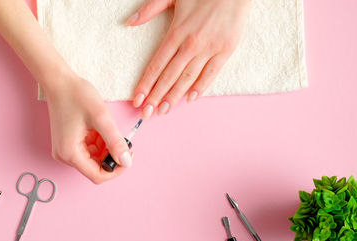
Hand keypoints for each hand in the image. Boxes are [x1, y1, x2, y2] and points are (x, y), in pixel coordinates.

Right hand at [44, 73, 131, 183]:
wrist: (59, 81)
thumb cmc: (76, 95)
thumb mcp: (101, 118)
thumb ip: (115, 142)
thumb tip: (127, 162)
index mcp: (70, 153)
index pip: (97, 176)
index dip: (116, 170)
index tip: (128, 156)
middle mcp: (64, 156)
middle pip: (95, 168)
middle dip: (111, 156)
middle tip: (121, 139)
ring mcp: (64, 150)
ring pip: (93, 159)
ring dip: (105, 148)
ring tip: (107, 128)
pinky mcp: (67, 143)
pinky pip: (87, 151)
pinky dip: (98, 143)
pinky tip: (99, 128)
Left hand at [128, 0, 250, 117]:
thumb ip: (149, 9)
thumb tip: (129, 22)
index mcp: (176, 32)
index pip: (157, 65)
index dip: (145, 84)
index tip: (137, 99)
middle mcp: (191, 44)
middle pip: (169, 76)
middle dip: (156, 96)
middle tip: (146, 113)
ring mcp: (210, 48)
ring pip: (188, 78)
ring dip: (174, 96)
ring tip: (163, 111)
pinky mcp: (226, 50)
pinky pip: (211, 73)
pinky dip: (200, 87)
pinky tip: (189, 99)